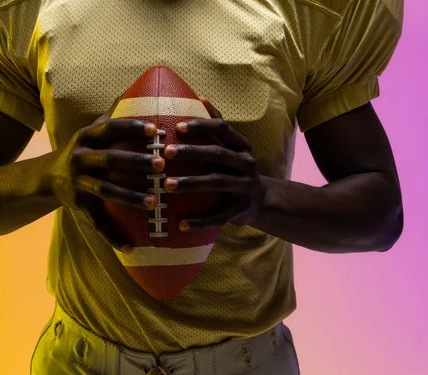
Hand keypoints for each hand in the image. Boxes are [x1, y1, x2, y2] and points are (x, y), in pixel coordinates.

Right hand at [48, 95, 164, 252]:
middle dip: (136, 161)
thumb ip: (112, 115)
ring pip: (106, 190)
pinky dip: (113, 236)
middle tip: (162, 164)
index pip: (111, 128)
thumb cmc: (82, 151)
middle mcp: (79, 158)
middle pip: (110, 159)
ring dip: (130, 197)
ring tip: (154, 202)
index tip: (155, 129)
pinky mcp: (78, 206)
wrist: (46, 178)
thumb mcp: (91, 131)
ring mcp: (77, 184)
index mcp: (87, 137)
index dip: (132, 127)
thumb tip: (137, 90)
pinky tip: (132, 247)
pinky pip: (97, 223)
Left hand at [163, 97, 263, 231]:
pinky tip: (181, 224)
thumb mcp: (232, 147)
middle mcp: (246, 163)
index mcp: (241, 145)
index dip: (200, 126)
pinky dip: (200, 221)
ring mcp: (245, 187)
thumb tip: (199, 97)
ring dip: (191, 183)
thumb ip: (217, 126)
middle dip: (191, 152)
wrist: (262, 200)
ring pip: (217, 183)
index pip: (222, 128)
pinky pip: (219, 217)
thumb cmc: (235, 168)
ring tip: (167, 185)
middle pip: (217, 154)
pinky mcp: (241, 210)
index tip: (177, 127)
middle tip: (165, 153)